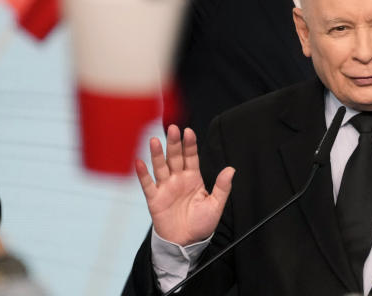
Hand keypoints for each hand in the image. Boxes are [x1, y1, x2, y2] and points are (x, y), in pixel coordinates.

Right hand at [135, 125, 233, 246]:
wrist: (186, 243)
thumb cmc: (201, 224)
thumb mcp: (216, 205)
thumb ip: (222, 187)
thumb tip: (231, 169)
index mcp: (194, 178)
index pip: (191, 157)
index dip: (190, 144)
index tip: (188, 131)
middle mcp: (178, 179)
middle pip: (175, 157)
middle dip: (174, 143)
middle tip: (172, 128)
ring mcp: (166, 188)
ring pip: (160, 167)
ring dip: (157, 154)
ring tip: (154, 140)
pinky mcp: (155, 199)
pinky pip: (147, 184)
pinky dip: (143, 174)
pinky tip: (139, 162)